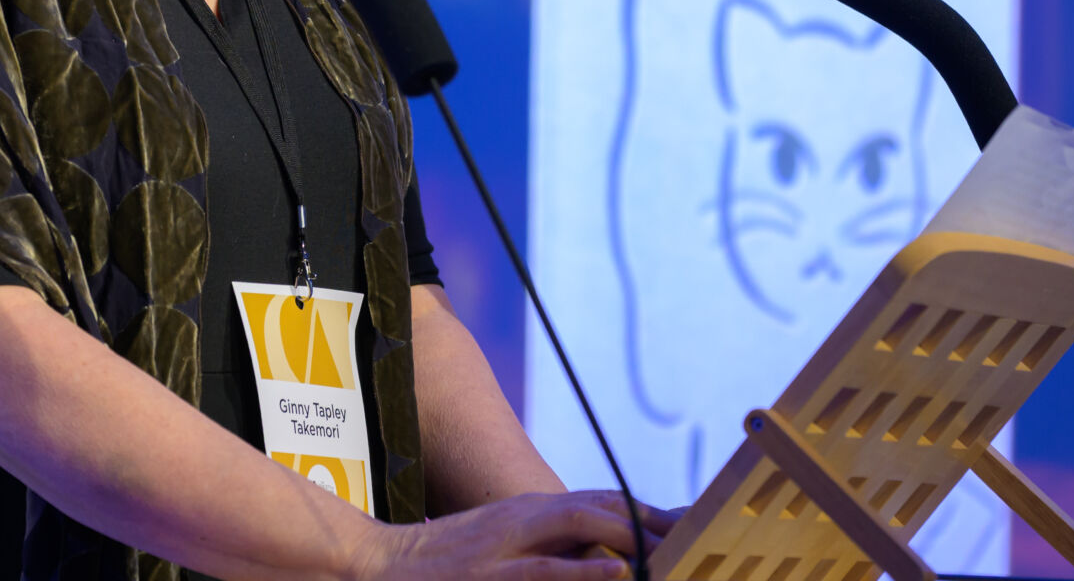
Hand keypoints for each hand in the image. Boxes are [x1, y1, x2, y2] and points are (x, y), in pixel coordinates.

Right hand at [353, 490, 680, 580]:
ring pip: (584, 530)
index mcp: (532, 511)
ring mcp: (509, 545)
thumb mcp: (501, 543)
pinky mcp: (491, 574)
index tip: (690, 525)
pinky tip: (617, 574)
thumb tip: (600, 558)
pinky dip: (585, 573)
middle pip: (605, 506)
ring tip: (670, 554)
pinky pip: (547, 571)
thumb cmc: (446, 563)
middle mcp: (526, 517)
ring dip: (631, 542)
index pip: (605, 500)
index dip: (649, 511)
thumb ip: (548, 545)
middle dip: (652, 523)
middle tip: (695, 540)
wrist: (378, 566)